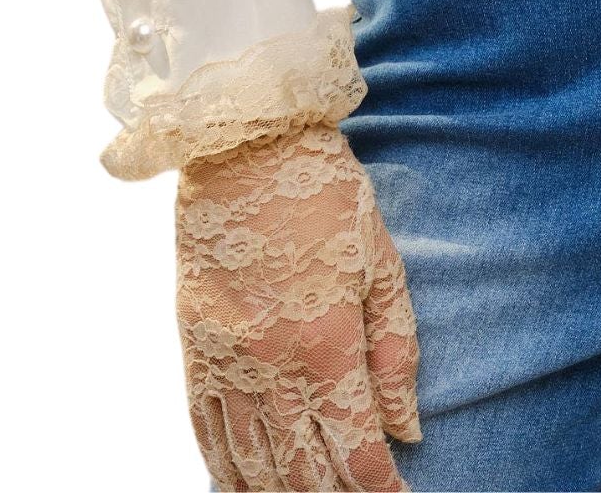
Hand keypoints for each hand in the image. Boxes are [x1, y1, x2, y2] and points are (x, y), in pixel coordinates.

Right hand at [175, 121, 420, 489]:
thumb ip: (395, 350)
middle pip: (302, 470)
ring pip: (250, 463)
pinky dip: (225, 468)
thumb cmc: (326, 192)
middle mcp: (270, 364)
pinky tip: (242, 486)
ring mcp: (224, 358)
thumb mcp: (380, 261)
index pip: (355, 450)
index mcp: (325, 341)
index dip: (381, 489)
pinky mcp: (193, 345)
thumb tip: (407, 427)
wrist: (246, 142)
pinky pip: (205, 429)